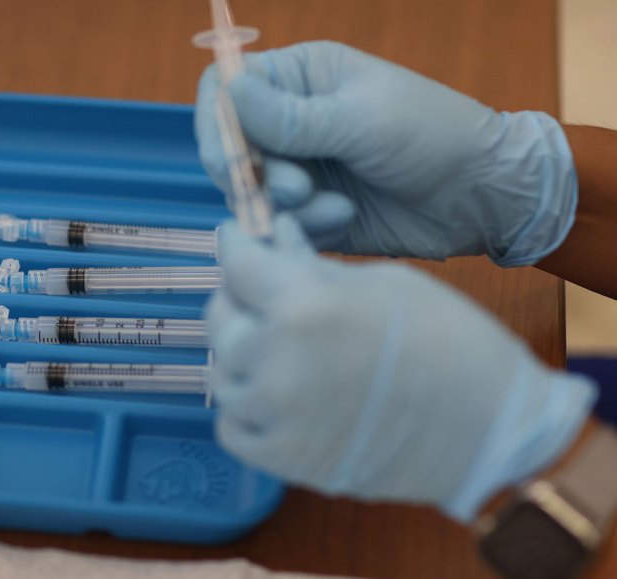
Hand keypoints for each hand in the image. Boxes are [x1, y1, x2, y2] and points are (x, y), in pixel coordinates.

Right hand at [196, 41, 576, 265]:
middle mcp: (290, 122)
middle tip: (296, 189)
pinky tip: (345, 220)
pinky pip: (278, 225)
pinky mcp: (310, 212)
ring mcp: (299, 168)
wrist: (481, 197)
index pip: (225, 89)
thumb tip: (228, 89)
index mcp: (301, 78)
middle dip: (256, 175)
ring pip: (250, 194)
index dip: (216, 124)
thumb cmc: (432, 136)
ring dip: (286, 207)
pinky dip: (304, 228)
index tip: (232, 159)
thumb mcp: (361, 120)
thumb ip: (291, 117)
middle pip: (228, 149)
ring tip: (337, 209)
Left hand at [207, 216, 595, 520]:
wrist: (491, 430)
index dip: (236, 246)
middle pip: (220, 319)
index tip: (238, 241)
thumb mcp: (383, 282)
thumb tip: (276, 236)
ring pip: (223, 374)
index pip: (237, 264)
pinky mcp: (281, 460)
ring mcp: (274, 415)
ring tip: (280, 349)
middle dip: (238, 300)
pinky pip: (231, 425)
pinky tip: (277, 395)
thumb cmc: (450, 342)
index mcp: (304, 305)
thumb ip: (314, 265)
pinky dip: (246, 408)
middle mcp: (276, 359)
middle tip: (263, 297)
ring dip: (243, 357)